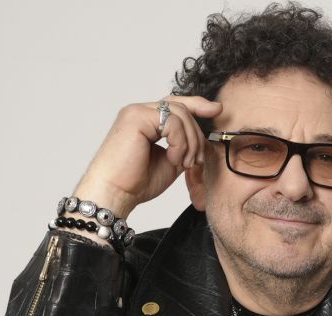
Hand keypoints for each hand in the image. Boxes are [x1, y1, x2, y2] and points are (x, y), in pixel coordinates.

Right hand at [73, 96, 222, 217]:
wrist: (114, 194)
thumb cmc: (135, 183)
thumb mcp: (170, 162)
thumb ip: (183, 146)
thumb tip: (202, 139)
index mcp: (145, 120)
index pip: (175, 105)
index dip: (197, 105)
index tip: (217, 110)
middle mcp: (139, 111)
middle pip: (182, 108)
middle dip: (196, 135)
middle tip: (195, 160)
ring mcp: (136, 112)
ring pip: (180, 114)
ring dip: (190, 141)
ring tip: (183, 163)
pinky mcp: (136, 117)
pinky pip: (173, 122)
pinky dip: (180, 142)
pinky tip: (174, 159)